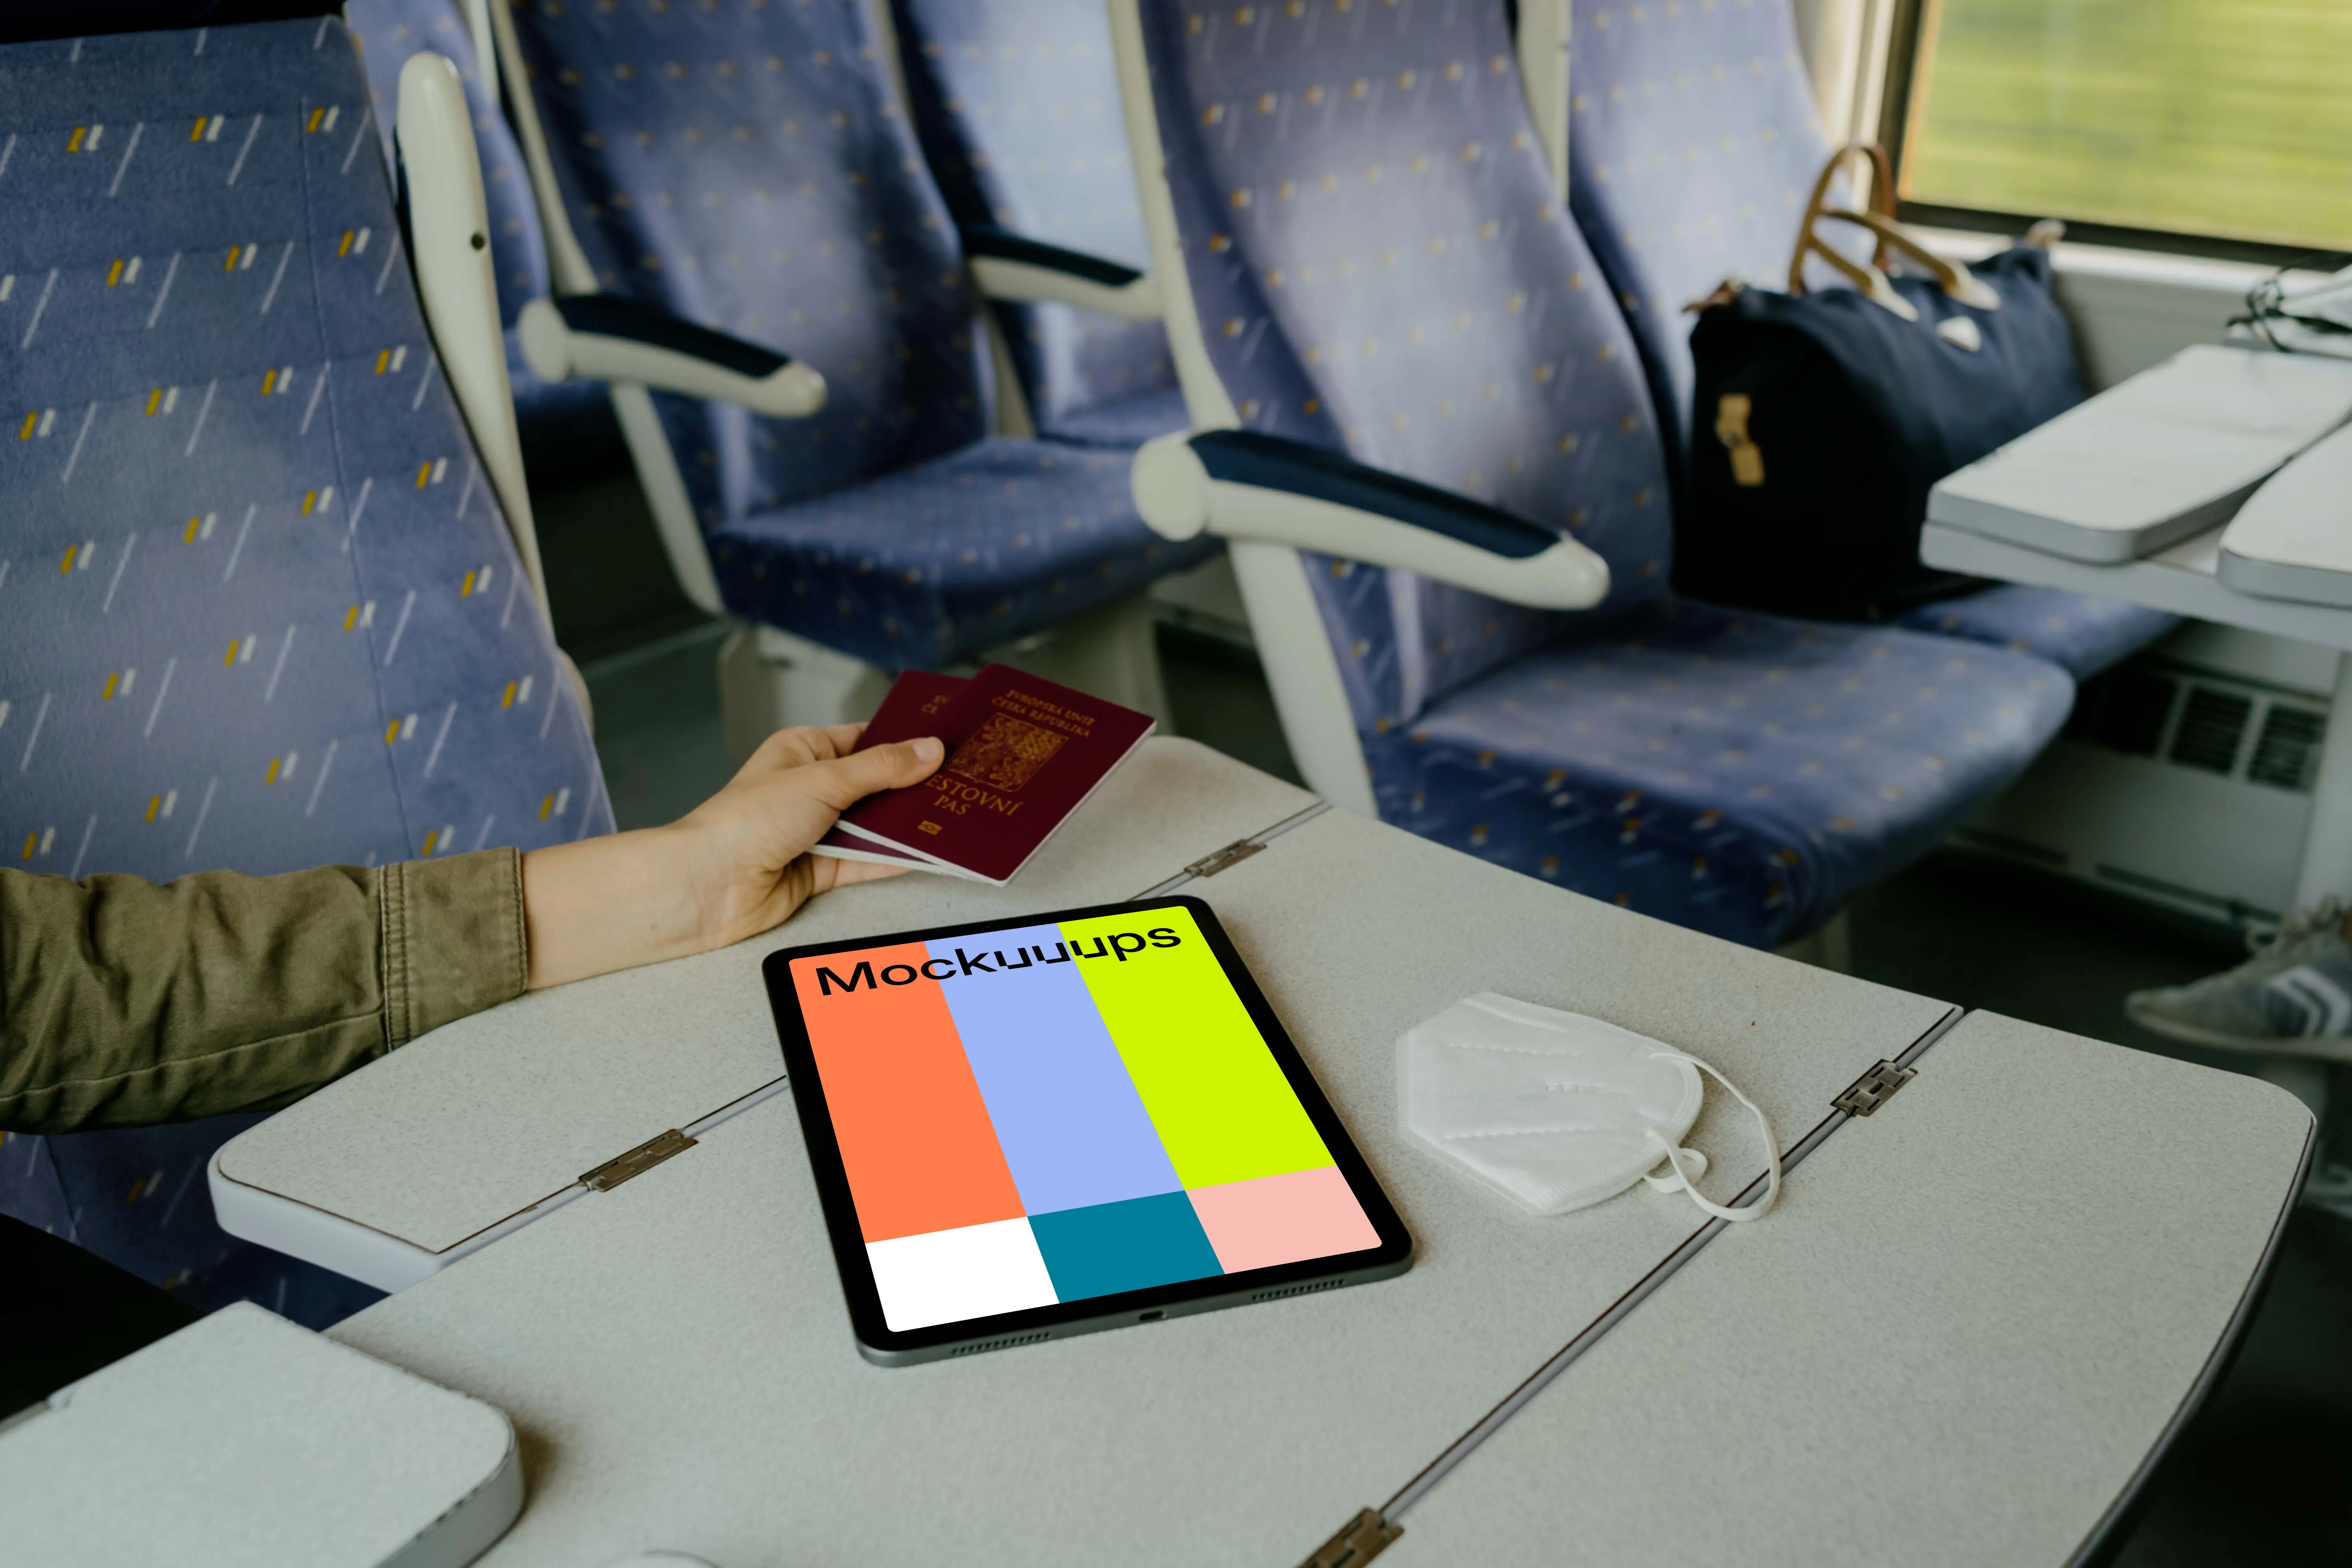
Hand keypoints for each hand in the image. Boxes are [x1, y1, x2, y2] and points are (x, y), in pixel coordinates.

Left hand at [519, 724, 943, 988]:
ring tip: (961, 813)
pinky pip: (871, 861)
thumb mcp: (823, 780)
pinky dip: (900, 857)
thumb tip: (929, 749)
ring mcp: (818, 831)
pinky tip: (934, 851)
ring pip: (877, 824)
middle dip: (916, 785)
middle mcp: (811, 789)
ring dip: (911, 822)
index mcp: (803, 751)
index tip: (948, 741)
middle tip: (967, 780)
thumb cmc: (745, 821)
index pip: (865, 739)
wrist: (707, 886)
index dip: (906, 740)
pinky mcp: (823, 871)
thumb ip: (881, 769)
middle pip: (877, 784)